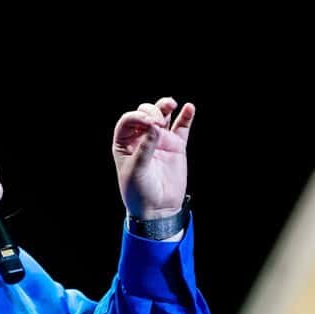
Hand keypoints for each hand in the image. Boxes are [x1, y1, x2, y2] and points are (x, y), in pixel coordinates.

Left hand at [112, 97, 194, 218]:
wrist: (157, 209)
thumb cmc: (139, 192)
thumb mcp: (136, 171)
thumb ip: (145, 148)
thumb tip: (154, 125)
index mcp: (124, 143)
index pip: (128, 121)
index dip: (138, 117)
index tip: (149, 123)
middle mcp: (142, 138)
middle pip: (146, 114)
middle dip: (152, 112)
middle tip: (158, 123)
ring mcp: (160, 140)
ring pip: (163, 116)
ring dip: (165, 106)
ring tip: (171, 104)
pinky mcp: (176, 146)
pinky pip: (182, 128)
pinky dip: (186, 117)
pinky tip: (189, 108)